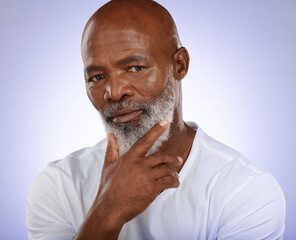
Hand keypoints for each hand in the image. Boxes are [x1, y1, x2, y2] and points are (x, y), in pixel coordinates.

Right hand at [75, 120, 181, 239]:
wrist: (110, 209)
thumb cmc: (108, 187)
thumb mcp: (108, 166)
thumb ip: (111, 149)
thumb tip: (110, 135)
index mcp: (129, 158)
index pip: (145, 141)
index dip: (156, 130)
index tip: (165, 122)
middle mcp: (139, 165)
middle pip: (162, 156)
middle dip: (173, 158)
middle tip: (177, 160)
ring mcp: (146, 177)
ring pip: (167, 169)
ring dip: (174, 172)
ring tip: (175, 175)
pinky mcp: (152, 189)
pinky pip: (168, 181)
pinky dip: (174, 182)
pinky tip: (174, 184)